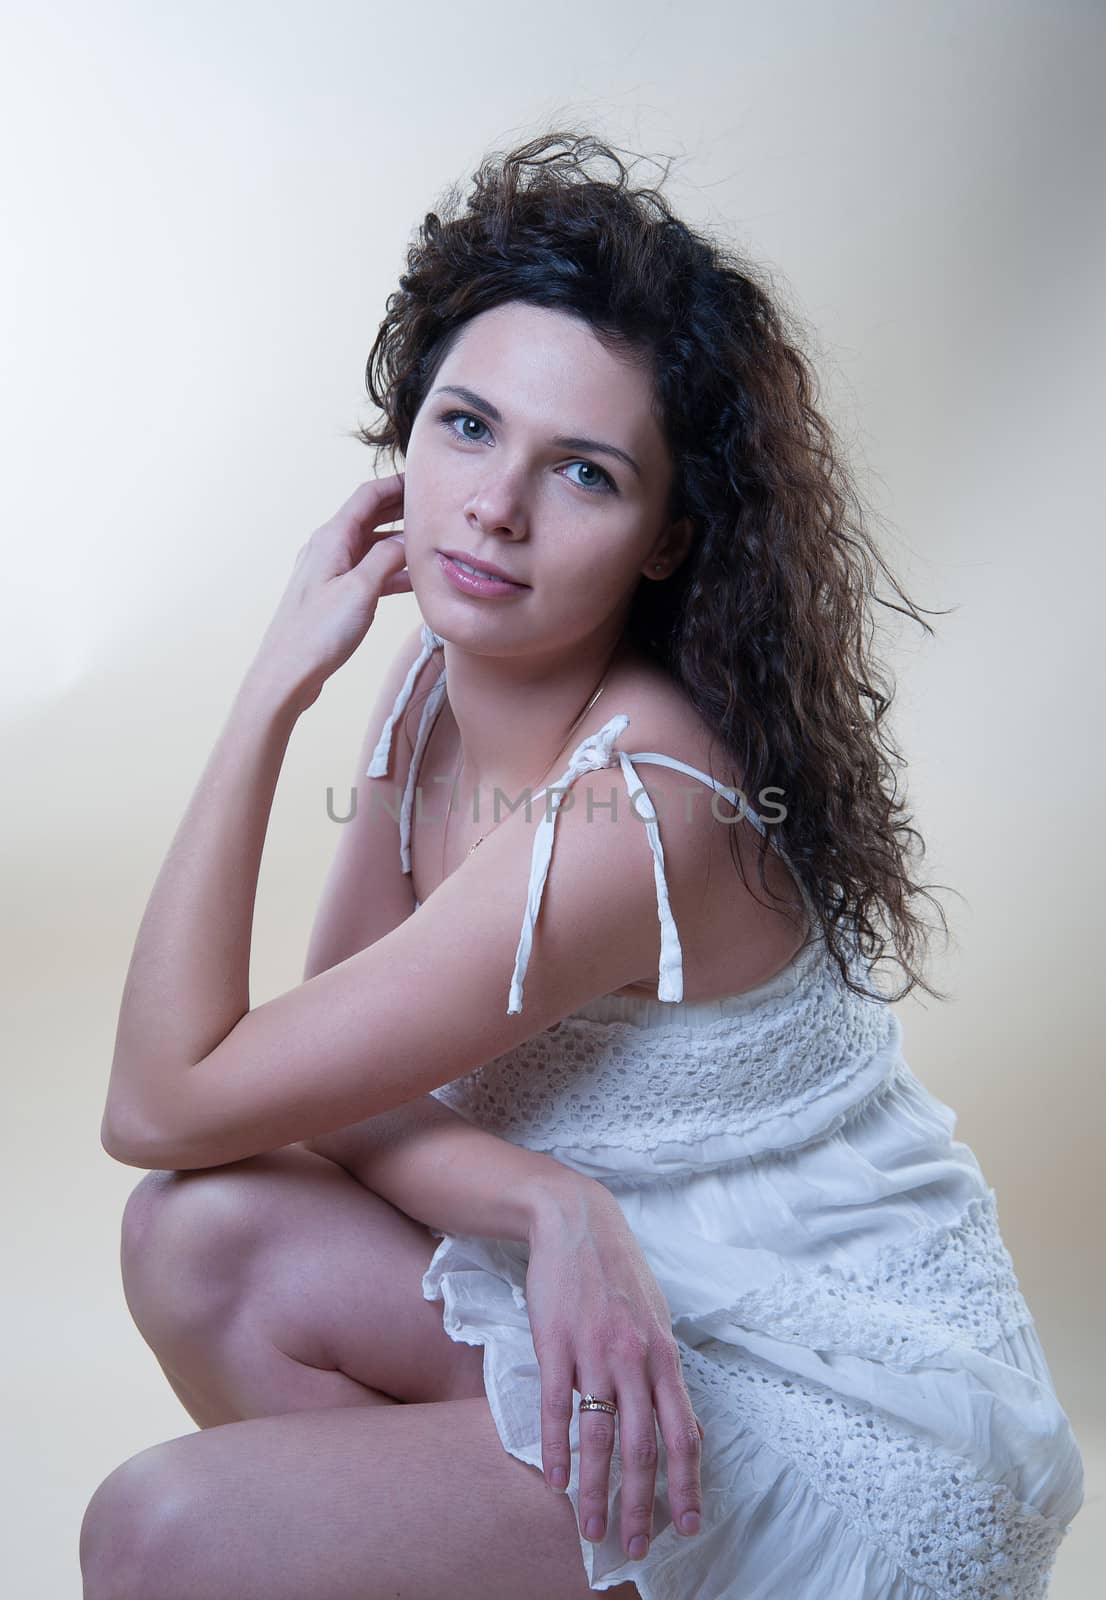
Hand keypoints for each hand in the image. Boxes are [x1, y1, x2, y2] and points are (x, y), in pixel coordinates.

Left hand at [249, 473, 412, 711]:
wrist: (287, 673)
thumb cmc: (318, 633)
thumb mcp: (360, 590)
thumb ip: (387, 558)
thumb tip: (407, 538)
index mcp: (331, 538)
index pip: (367, 496)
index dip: (397, 484)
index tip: (425, 480)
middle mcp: (328, 548)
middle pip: (369, 516)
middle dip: (401, 508)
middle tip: (434, 506)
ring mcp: (329, 571)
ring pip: (370, 545)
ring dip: (398, 540)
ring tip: (430, 541)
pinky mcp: (333, 595)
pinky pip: (367, 571)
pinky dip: (390, 569)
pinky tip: (412, 579)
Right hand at [524, 1181, 704, 1564]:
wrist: (576, 1222)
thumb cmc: (618, 1275)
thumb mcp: (657, 1321)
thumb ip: (667, 1377)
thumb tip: (688, 1428)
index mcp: (664, 1357)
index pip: (683, 1433)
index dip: (688, 1485)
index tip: (689, 1525)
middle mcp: (635, 1360)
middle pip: (643, 1447)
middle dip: (642, 1505)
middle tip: (635, 1548)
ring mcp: (594, 1352)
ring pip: (600, 1437)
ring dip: (597, 1491)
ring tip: (593, 1530)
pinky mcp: (556, 1344)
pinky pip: (557, 1407)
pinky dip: (557, 1449)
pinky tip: (555, 1479)